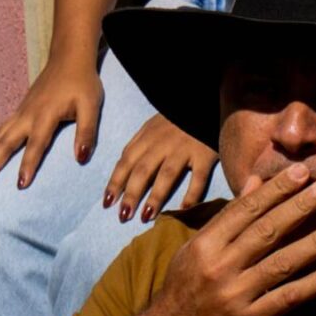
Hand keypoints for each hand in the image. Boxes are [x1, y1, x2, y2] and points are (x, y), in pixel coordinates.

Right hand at [0, 54, 102, 189]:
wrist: (68, 58)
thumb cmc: (82, 83)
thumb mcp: (91, 106)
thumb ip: (87, 132)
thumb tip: (80, 158)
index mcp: (46, 114)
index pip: (35, 144)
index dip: (28, 165)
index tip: (20, 185)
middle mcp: (28, 114)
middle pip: (5, 142)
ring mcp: (21, 112)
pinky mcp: (19, 110)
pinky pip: (1, 131)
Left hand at [104, 114, 220, 223]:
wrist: (208, 99)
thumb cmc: (179, 117)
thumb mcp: (154, 124)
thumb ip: (141, 144)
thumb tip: (124, 169)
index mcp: (148, 136)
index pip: (127, 161)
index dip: (116, 182)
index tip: (107, 202)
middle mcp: (162, 143)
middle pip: (143, 170)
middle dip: (131, 194)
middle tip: (122, 216)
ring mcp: (184, 149)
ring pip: (166, 175)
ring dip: (155, 196)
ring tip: (146, 216)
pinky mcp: (205, 154)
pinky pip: (198, 177)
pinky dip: (192, 194)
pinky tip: (184, 210)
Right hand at [141, 166, 315, 315]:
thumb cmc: (186, 287)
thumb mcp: (198, 248)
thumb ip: (228, 216)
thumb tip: (255, 181)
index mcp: (206, 244)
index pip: (245, 210)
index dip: (275, 189)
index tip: (301, 172)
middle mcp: (220, 266)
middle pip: (265, 231)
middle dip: (299, 207)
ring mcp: (236, 294)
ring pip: (282, 262)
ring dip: (315, 242)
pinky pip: (288, 297)